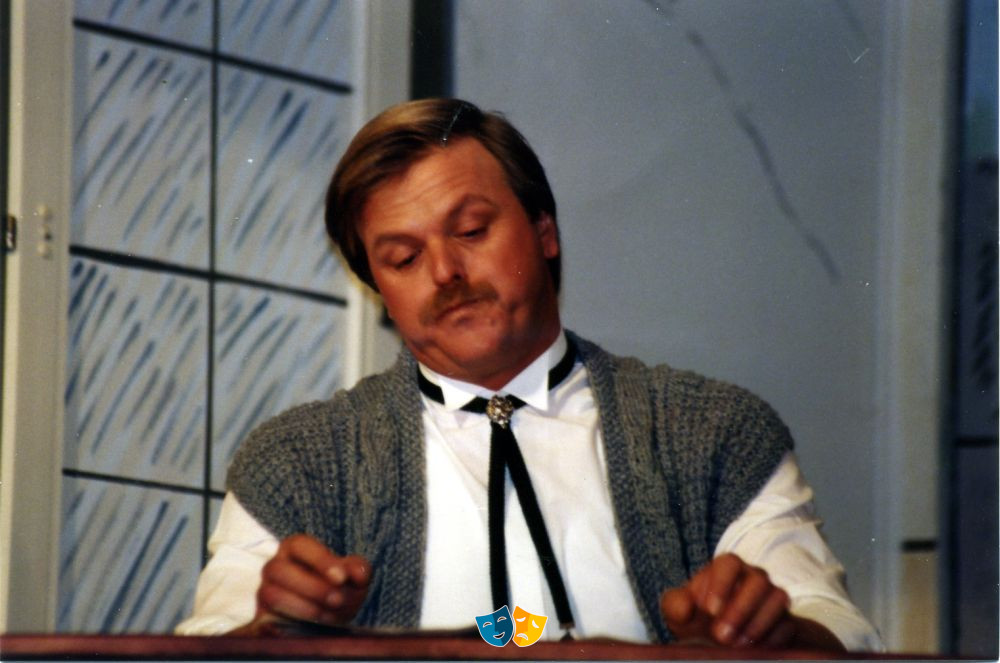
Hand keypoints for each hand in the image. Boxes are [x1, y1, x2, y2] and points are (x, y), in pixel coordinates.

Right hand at [233, 534, 370, 633]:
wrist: (326, 618)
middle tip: (337, 600)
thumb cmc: (339, 590)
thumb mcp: (354, 579)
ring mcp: (265, 591)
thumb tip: (357, 574)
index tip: (341, 578)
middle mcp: (275, 566)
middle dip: (312, 587)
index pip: (299, 544)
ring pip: (272, 594)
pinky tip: (310, 627)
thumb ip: (358, 570)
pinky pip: (264, 621)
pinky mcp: (262, 617)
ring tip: (329, 615)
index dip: (320, 560)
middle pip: (280, 569)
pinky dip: (287, 624)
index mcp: (295, 548)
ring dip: (304, 607)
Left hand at [660, 553, 843, 650]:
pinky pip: (788, 625)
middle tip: (721, 635)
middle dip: (740, 609)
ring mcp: (772, 598)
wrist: (719, 639)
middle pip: (758, 580)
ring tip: (738, 645)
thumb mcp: (678, 613)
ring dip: (758, 623)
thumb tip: (686, 608)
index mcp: (726, 569)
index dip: (722, 584)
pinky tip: (756, 651)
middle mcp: (753, 578)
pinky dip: (773, 638)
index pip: (729, 563)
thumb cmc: (696, 618)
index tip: (709, 610)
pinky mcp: (786, 621)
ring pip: (778, 598)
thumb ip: (675, 605)